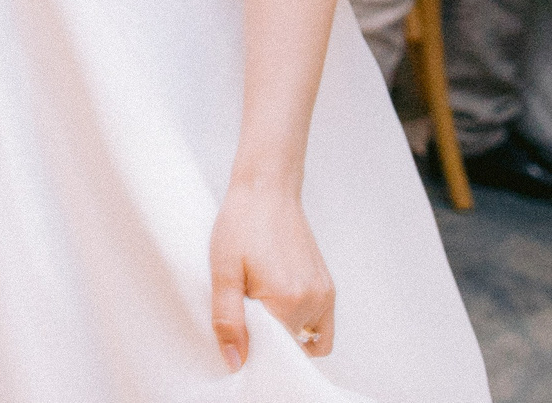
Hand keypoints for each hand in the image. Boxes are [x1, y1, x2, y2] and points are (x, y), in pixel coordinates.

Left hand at [209, 176, 334, 371]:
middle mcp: (314, 301)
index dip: (257, 351)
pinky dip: (302, 325)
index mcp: (288, 301)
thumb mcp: (223, 272)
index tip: (242, 332)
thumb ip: (229, 320)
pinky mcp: (328, 286)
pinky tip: (279, 304)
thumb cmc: (242, 224)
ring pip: (307, 339)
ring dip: (286, 332)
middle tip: (247, 313)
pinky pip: (321, 325)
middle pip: (292, 348)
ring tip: (262, 304)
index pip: (278, 355)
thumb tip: (236, 362)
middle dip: (270, 342)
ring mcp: (325, 294)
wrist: (267, 189)